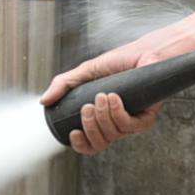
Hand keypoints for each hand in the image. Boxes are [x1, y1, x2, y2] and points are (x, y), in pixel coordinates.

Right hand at [40, 16, 194, 154]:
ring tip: (102, 97)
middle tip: (87, 107)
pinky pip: (130, 127)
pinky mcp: (148, 116)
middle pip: (99, 143)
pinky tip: (115, 99)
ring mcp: (133, 121)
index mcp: (104, 117)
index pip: (90, 143)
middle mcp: (118, 123)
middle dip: (90, 127)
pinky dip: (118, 114)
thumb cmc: (125, 59)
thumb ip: (66, 84)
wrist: (151, 49)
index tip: (73, 134)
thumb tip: (43, 101)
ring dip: (102, 119)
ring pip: (113, 136)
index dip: (81, 145)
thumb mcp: (90, 70)